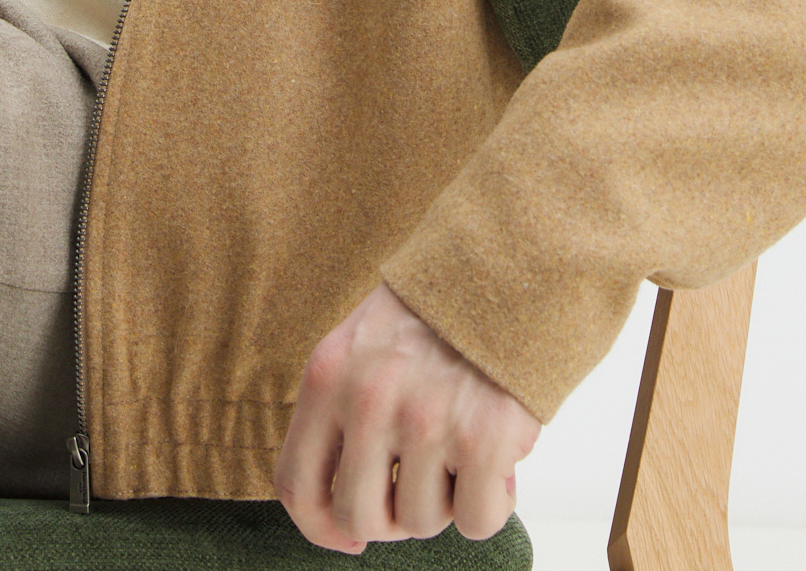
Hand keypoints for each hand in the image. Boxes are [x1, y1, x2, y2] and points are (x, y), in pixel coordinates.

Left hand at [274, 281, 541, 553]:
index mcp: (328, 376)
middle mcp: (369, 400)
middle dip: (392, 517)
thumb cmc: (434, 318)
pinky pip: (477, 521)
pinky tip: (498, 461)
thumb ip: (340, 416)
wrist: (507, 268)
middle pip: (359, 518)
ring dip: (447, 499)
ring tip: (463, 448)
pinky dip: (492, 502)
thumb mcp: (361, 348)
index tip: (349, 537)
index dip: (321, 528)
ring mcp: (425, 421)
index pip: (298, 486)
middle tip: (420, 484)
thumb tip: (340, 518)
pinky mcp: (482, 438)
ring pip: (421, 522)